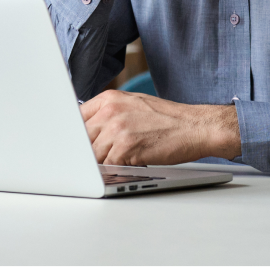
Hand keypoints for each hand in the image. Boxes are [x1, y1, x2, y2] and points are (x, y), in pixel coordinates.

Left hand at [79, 90, 239, 165]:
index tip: (74, 146)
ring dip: (101, 163)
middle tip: (95, 160)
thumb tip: (86, 130)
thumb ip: (108, 114)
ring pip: (92, 155)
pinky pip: (107, 166)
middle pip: (81, 138)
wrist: (195, 127)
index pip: (75, 118)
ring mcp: (117, 129)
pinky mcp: (126, 148)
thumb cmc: (167, 119)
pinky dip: (113, 171)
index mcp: (108, 98)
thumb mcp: (133, 105)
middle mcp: (110, 111)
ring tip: (118, 162)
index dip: (75, 136)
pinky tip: (125, 166)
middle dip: (87, 152)